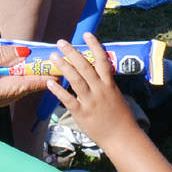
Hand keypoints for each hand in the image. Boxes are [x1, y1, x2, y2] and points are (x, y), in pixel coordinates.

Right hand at [0, 38, 53, 110]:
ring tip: (33, 74)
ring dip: (18, 85)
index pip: (17, 87)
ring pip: (2, 95)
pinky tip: (8, 75)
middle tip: (48, 73)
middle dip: (31, 84)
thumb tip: (22, 54)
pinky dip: (4, 85)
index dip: (37, 81)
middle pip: (12, 94)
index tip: (54, 76)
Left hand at [52, 35, 142, 149]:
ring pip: (75, 79)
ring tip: (53, 56)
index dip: (95, 45)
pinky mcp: (82, 113)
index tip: (87, 34)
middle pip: (85, 66)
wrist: (122, 137)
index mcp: (109, 84)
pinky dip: (58, 90)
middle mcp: (100, 90)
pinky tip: (49, 82)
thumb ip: (105, 85)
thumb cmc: (120, 117)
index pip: (102, 60)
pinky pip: (68, 99)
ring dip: (64, 66)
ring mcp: (90, 101)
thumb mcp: (116, 96)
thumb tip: (97, 74)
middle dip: (72, 52)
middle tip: (61, 42)